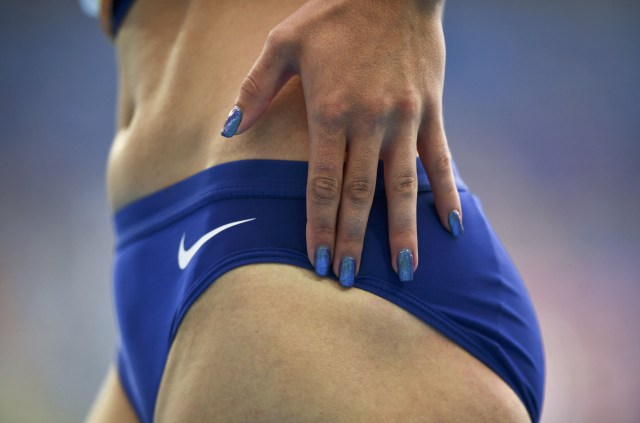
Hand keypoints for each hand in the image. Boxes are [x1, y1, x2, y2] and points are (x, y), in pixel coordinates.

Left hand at [221, 0, 462, 285]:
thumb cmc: (334, 13)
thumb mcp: (284, 43)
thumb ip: (255, 89)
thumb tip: (230, 129)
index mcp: (329, 111)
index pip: (323, 183)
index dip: (320, 225)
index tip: (318, 260)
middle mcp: (368, 122)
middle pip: (360, 195)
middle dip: (353, 240)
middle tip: (350, 281)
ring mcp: (405, 119)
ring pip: (402, 186)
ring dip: (403, 231)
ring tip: (405, 271)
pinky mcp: (431, 110)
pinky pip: (440, 159)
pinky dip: (448, 193)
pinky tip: (453, 226)